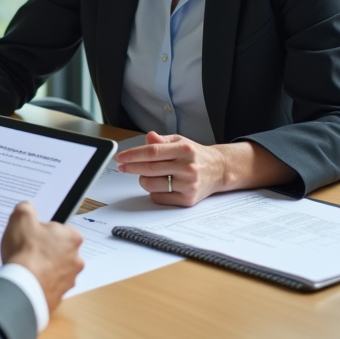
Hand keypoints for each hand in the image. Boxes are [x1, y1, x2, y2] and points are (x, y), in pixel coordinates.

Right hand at [0, 202, 83, 313]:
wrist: (22, 287)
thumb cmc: (25, 253)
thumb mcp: (20, 218)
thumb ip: (26, 208)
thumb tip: (27, 208)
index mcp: (72, 237)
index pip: (58, 229)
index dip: (42, 231)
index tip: (32, 235)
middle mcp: (76, 259)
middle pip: (58, 249)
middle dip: (45, 250)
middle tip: (27, 250)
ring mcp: (69, 279)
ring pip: (55, 269)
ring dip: (43, 268)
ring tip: (26, 267)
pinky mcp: (60, 295)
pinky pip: (49, 285)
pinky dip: (41, 283)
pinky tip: (28, 280)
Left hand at [114, 132, 296, 206]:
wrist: (219, 169)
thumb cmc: (195, 155)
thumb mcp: (180, 141)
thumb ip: (161, 141)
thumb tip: (148, 138)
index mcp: (184, 150)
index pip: (152, 152)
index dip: (133, 155)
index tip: (120, 157)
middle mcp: (187, 167)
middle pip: (150, 168)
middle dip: (131, 168)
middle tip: (122, 166)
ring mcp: (188, 185)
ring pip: (152, 184)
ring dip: (143, 179)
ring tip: (148, 174)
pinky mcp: (187, 200)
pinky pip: (159, 198)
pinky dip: (153, 191)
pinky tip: (159, 184)